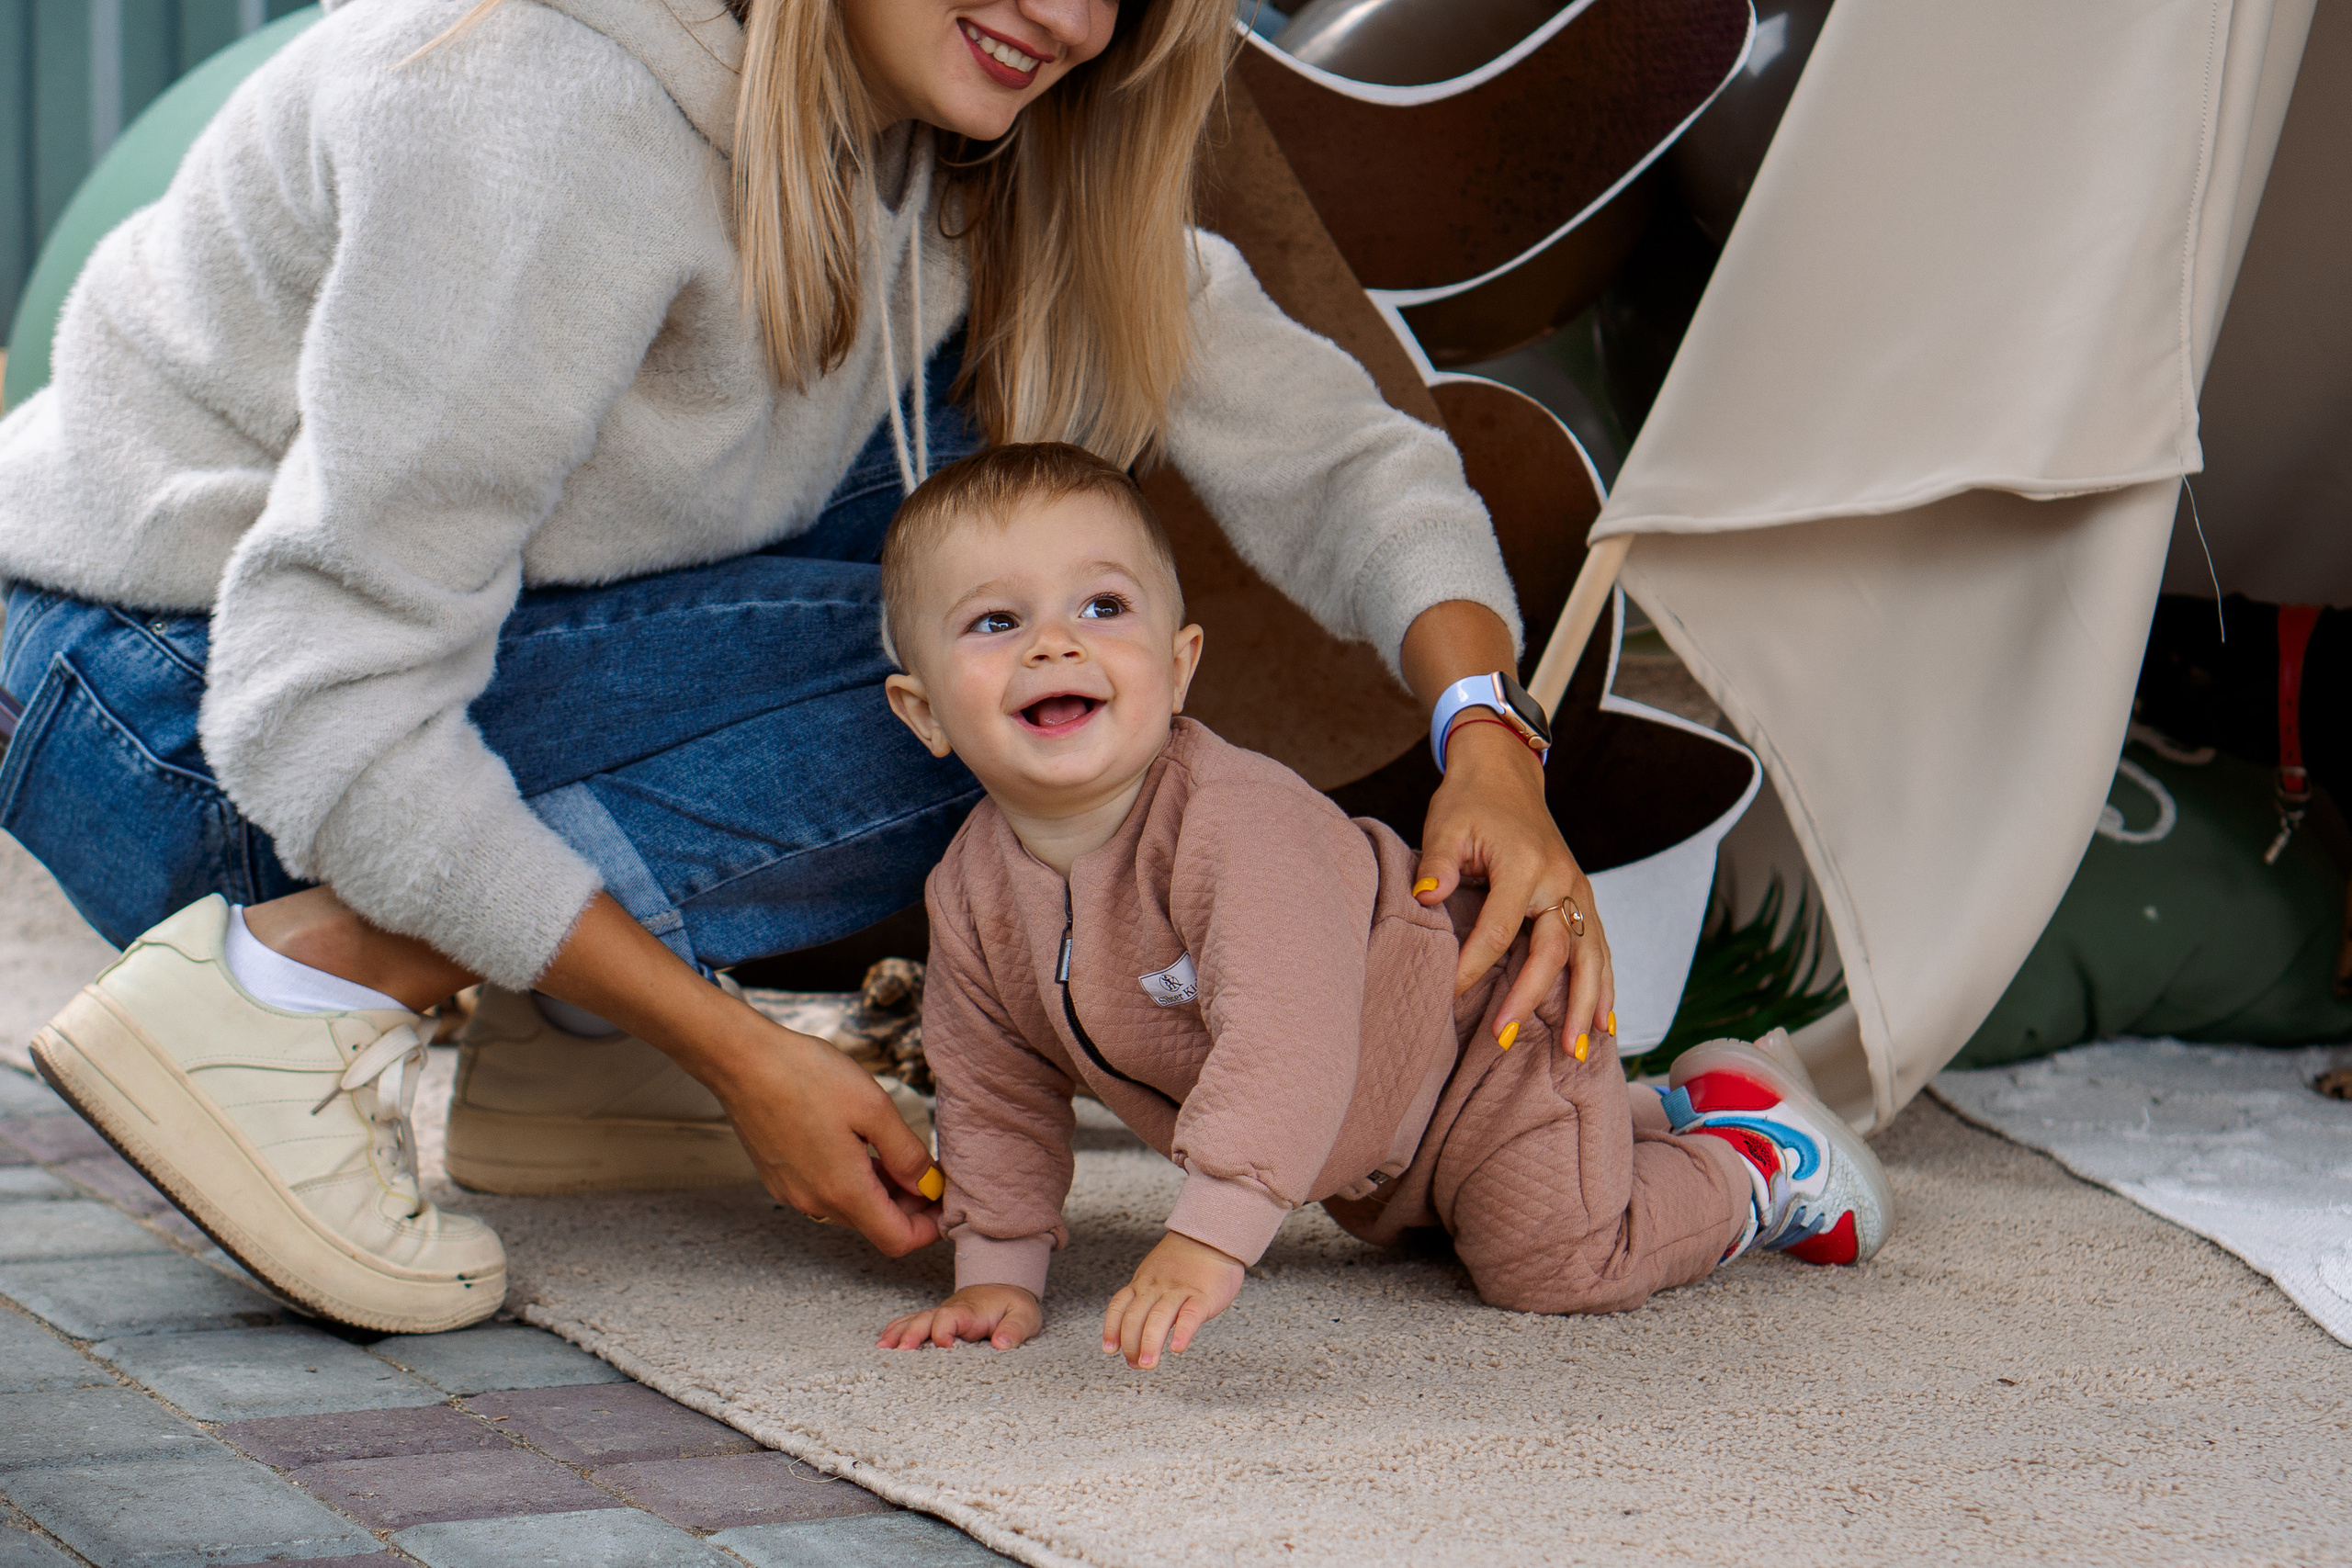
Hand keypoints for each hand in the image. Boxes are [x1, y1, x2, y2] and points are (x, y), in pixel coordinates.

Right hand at [536, 895, 944, 1256]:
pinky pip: (825, 1193)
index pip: (897, 1241)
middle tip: (927, 1169)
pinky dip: (851, 1181)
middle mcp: (815, 1203)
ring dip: (879, 1192)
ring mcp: (793, 1193)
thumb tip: (929, 1186)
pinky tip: (858, 1146)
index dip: (927, 1228)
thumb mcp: (873, 1109)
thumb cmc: (806, 1076)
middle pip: (874, 1226)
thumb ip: (907, 1154)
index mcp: (844, 1191)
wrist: (742, 1061)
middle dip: (907, 1206)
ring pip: (850, 1209)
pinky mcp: (779, 1178)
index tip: (942, 1199)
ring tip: (895, 1152)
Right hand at [878, 1284, 1040, 1350]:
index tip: (943, 1348)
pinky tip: (883, 1342)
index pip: (950, 1317)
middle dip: (911, 1334)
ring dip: (898, 1333)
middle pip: (926, 1319)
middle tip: (899, 1352)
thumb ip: (1015, 1329)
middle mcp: (950, 1311)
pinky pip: (913, 1322)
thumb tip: (1002, 1344)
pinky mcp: (937, 1322)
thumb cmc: (1014, 1305)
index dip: (944, 1331)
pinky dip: (897, 1330)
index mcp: (970, 1311)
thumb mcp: (1025, 1316)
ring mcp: (941, 1316)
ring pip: (915, 1320)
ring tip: (881, 1348)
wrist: (1005, 1287)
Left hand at [1102, 1232, 1244, 1368]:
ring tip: (1147, 1365)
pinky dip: (1182, 1332)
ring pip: (1159, 1317)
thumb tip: (1137, 1339)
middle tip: (1135, 1365)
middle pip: (1136, 1315)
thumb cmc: (1185, 1264)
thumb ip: (1147, 1303)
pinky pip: (1190, 1315)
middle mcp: (1156, 1287)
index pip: (1119, 1305)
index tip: (1110, 1349)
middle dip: (1131, 1343)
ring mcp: (1179, 1290)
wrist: (1213, 1237)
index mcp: (1143, 1283)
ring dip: (1150, 1343)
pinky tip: (1177, 1348)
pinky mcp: (1202, 1296)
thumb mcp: (1156, 1276)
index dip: (1111, 1328)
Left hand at [1398, 601, 1615, 1060]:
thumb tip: (1424, 896)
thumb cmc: (1470, 802)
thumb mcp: (1446, 824)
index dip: (1475, 965)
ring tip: (1576, 1052)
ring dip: (1585, 1005)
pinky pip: (1601, 948)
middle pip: (1553, 951)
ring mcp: (1578, 891)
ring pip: (1590, 956)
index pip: (1498, 929)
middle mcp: (1560, 881)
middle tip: (1505, 1037)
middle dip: (1532, 999)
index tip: (1451, 995)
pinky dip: (1604, 987)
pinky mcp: (1583, 898)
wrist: (1506, 773)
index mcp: (1524, 865)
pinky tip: (1605, 1024)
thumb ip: (1438, 862)